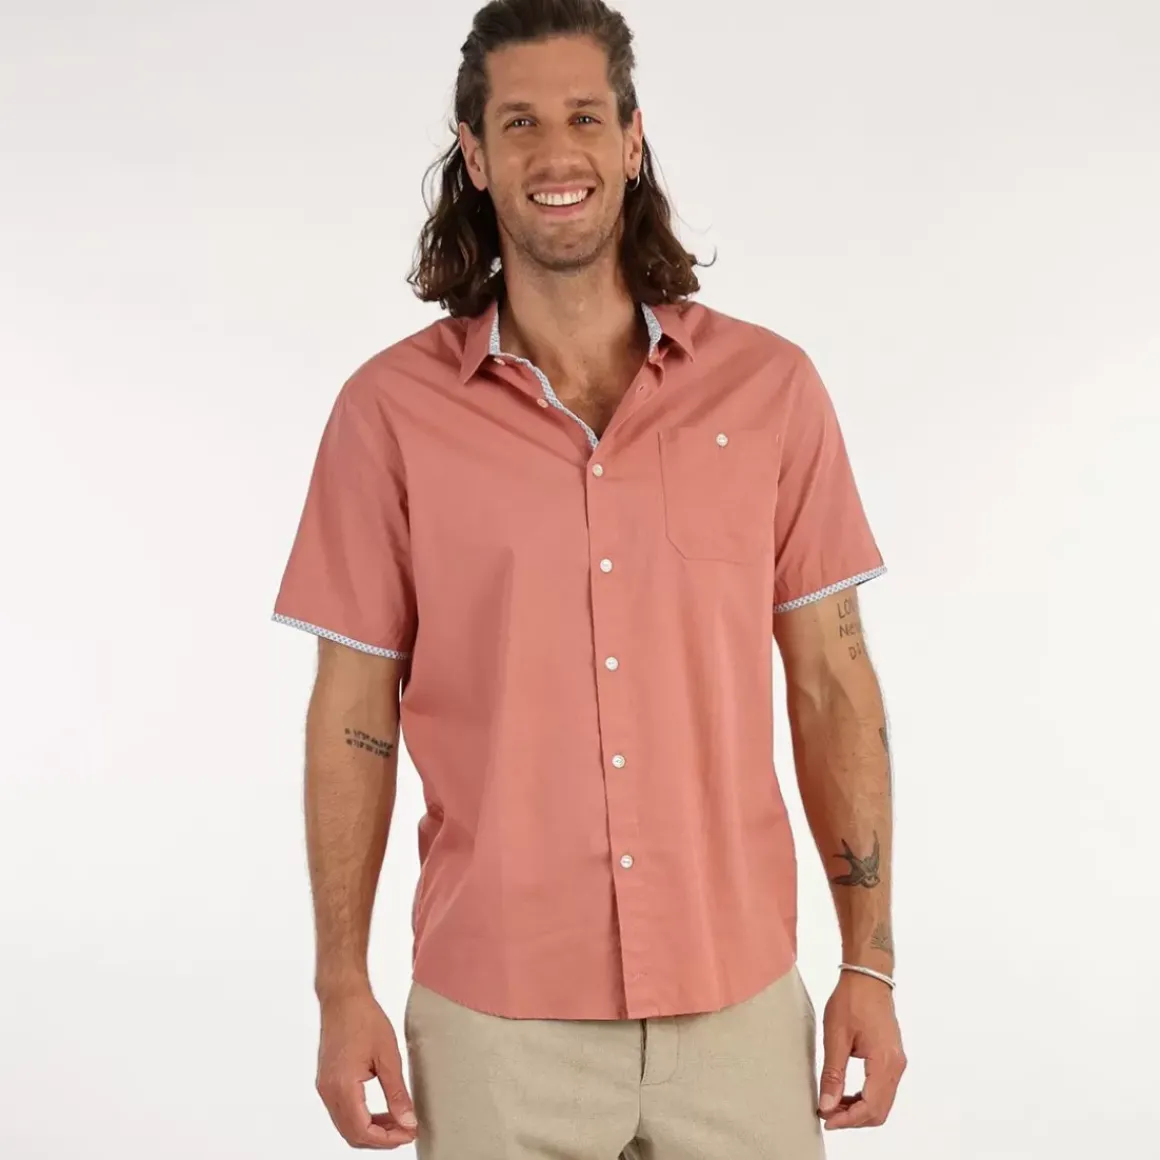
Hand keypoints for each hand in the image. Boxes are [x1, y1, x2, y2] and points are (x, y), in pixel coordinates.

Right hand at [315, 989, 418, 1148]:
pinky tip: (382, 1111)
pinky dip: (362, 1118)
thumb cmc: (364, 1018)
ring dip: (372, 1129)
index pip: (363, 1131)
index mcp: (342, 1086)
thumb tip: (408, 1122)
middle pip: (352, 1134)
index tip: (409, 1133)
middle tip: (407, 1130)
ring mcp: (325, 1087)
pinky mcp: (327, 1081)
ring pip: (346, 1126)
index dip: (388, 1139)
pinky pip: (343, 1112)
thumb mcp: (388, 1056)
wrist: (343, 998)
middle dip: (381, 1138)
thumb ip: (397, 1093)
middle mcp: (328, 1091)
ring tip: (398, 1121)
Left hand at [817, 970, 906, 1129]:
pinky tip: (845, 1093)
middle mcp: (896, 1066)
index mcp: (884, 1062)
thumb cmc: (851, 1000)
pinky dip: (865, 1098)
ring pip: (882, 1102)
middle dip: (853, 1118)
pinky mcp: (892, 1058)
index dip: (848, 1119)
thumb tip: (827, 1105)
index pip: (871, 1107)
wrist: (868, 977)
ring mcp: (897, 1063)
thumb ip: (833, 1074)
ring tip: (832, 1105)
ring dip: (859, 1109)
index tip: (826, 1119)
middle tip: (827, 1115)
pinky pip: (882, 1089)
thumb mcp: (835, 1036)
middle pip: (879, 1110)